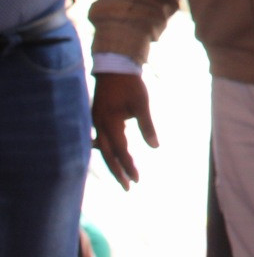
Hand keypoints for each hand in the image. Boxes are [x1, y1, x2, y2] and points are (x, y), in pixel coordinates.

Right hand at [92, 72, 158, 188]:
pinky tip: (112, 157)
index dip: (129, 166)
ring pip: (103, 150)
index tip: (137, 180)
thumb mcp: (142, 103)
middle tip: (128, 188)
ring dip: (113, 163)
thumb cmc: (130, 84)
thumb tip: (155, 147)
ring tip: (123, 177)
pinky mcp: (97, 119)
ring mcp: (96, 123)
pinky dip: (107, 151)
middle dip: (118, 172)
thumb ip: (147, 126)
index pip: (121, 151)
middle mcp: (100, 126)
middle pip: (108, 156)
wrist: (114, 67)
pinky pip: (101, 140)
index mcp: (110, 123)